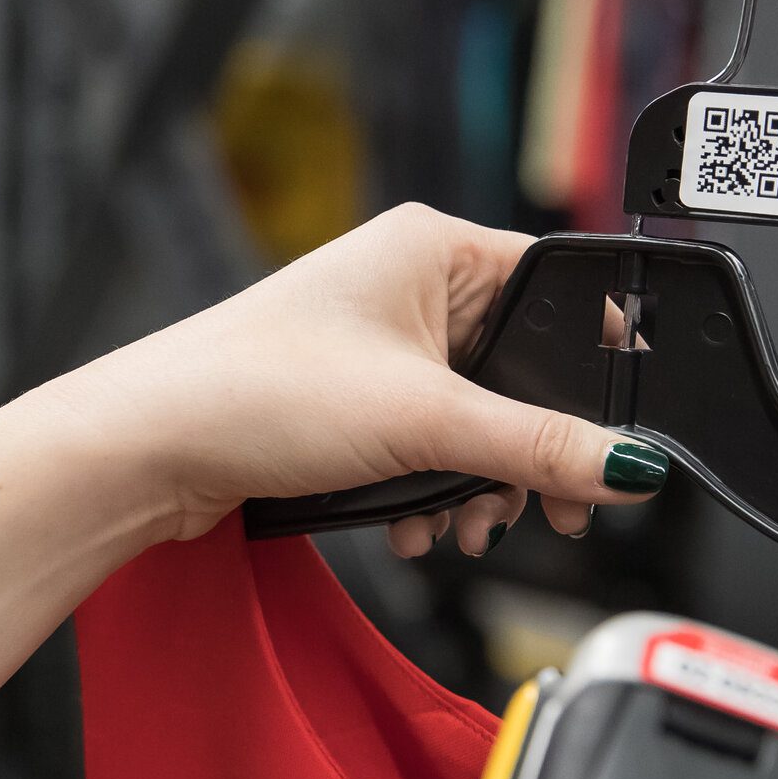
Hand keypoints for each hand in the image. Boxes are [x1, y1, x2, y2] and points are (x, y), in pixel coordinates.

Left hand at [49, 204, 667, 554]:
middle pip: (522, 370)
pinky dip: (431, 491)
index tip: (619, 440)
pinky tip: (416, 530)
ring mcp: (377, 342)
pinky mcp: (349, 397)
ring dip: (478, 483)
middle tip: (554, 511)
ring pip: (475, 417)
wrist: (148, 447)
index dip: (597, 370)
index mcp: (436, 248)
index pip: (560, 292)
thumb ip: (539, 447)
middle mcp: (409, 283)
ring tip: (463, 526)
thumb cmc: (254, 391)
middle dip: (531, 452)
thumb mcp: (424, 423)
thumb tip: (629, 462)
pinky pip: (426, 441)